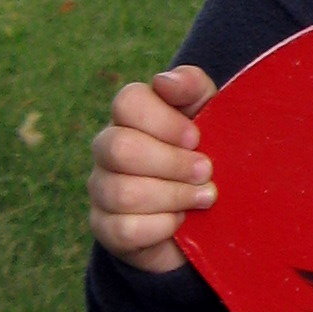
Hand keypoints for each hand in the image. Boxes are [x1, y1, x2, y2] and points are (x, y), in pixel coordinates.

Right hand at [87, 65, 217, 272]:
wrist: (208, 212)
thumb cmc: (206, 152)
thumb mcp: (211, 113)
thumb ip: (191, 87)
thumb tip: (163, 82)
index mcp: (130, 115)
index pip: (127, 103)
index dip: (164, 121)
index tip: (196, 138)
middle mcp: (107, 148)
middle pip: (119, 148)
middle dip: (172, 163)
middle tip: (206, 171)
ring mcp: (101, 189)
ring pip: (122, 192)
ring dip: (173, 196)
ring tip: (204, 198)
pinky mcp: (105, 228)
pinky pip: (124, 229)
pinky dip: (161, 227)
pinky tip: (181, 222)